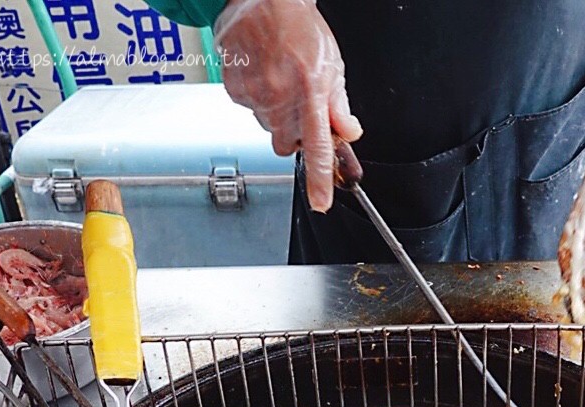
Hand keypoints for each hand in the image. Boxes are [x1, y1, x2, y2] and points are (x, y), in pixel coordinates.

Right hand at [216, 0, 361, 211]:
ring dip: (277, 114)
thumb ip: (339, 104)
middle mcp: (282, 98)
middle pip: (289, 144)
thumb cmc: (299, 26)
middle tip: (299, 102)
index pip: (319, 149)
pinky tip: (262, 74)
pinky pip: (249, 110)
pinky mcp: (235, 90)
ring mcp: (256, 96)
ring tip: (280, 80)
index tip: (322, 202)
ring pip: (269, 128)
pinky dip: (257, 99)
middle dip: (296, 132)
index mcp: (312, 92)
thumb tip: (348, 132)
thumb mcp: (332, 64)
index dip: (321, 180)